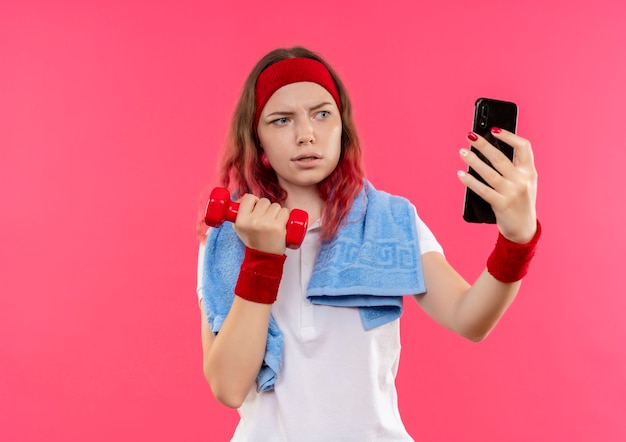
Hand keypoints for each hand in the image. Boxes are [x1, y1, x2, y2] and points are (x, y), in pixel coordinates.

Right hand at [232, 194, 289, 253]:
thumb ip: (239, 212)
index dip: (255, 202)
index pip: (249, 198)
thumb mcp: (240, 228)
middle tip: (266, 220)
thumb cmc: (254, 241)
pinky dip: (285, 216)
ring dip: (277, 212)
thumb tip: (242, 197)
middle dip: (267, 208)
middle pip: (264, 201)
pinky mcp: (278, 226)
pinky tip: (281, 224)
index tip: (257, 209)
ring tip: (273, 223)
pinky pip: (285, 211)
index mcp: (241, 220)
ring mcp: (266, 223)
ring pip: (275, 206)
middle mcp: (252, 221)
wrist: (264, 257)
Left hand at [458, 128, 537, 242]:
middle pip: (500, 158)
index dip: (509, 136)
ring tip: (462, 152)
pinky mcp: (501, 204)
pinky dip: (470, 181)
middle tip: (470, 136)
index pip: (524, 147)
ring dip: (473, 160)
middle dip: (483, 145)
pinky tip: (461, 174)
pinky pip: (482, 189)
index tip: (493, 130)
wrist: (524, 228)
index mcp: (530, 172)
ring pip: (488, 172)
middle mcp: (522, 180)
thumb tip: (489, 149)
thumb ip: (515, 167)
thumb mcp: (525, 182)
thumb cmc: (521, 202)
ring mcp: (512, 193)